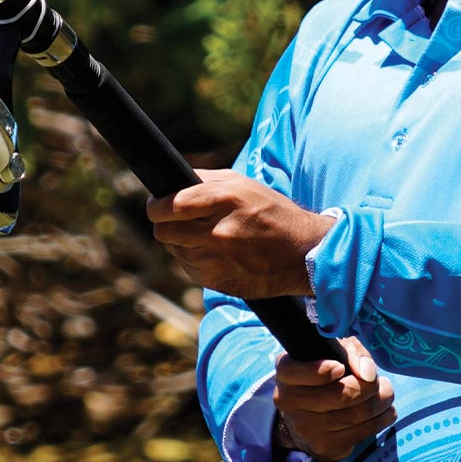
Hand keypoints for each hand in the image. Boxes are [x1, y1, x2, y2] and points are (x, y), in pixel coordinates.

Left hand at [147, 170, 334, 297]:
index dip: (156, 206)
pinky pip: (189, 269)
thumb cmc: (272, 212)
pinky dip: (196, 260)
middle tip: (177, 221)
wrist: (304, 253)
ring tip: (206, 236)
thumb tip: (169, 183)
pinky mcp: (219, 281)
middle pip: (163, 231)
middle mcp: (218, 231)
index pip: (169, 205)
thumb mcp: (243, 184)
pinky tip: (217, 253)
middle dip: (165, 224)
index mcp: (224, 200)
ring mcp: (218, 260)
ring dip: (182, 243)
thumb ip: (204, 180)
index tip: (157, 205)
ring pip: (174, 251)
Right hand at [274, 335, 393, 461]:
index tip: (341, 367)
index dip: (323, 370)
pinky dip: (383, 417)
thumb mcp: (333, 351)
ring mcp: (307, 429)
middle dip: (370, 386)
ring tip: (385, 393)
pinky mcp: (326, 447)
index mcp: (286, 374)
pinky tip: (384, 410)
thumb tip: (368, 373)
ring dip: (382, 400)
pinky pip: (365, 431)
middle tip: (378, 381)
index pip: (297, 372)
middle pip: (343, 394)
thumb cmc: (324, 376)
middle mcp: (291, 403)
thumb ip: (351, 352)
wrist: (309, 417)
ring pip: (359, 413)